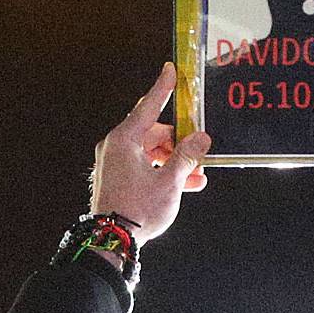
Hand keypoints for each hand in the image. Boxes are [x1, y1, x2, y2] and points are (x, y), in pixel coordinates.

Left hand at [89, 62, 209, 242]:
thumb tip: (201, 139)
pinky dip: (163, 171)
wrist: (112, 242)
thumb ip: (187, 156)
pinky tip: (186, 184)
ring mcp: (115, 164)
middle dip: (179, 140)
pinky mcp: (117, 179)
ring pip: (151, 152)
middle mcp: (115, 147)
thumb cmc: (136, 211)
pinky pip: (144, 167)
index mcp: (124, 140)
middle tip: (199, 146)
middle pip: (153, 132)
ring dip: (175, 161)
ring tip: (197, 174)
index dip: (163, 88)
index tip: (171, 70)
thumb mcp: (169, 181)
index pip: (148, 106)